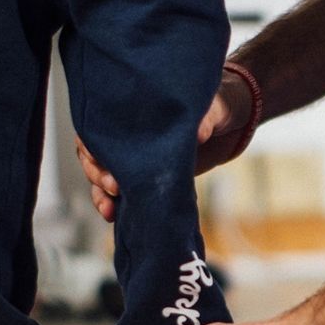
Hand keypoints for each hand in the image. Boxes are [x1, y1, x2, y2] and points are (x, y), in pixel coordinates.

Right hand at [76, 68, 254, 222]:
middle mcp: (128, 135)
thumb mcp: (213, 108)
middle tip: (115, 187)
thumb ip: (204, 119)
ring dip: (100, 195)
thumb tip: (198, 134)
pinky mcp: (146, 177)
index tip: (111, 166)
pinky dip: (113, 205)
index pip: (98, 128)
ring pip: (102, 177)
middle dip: (98, 174)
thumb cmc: (216, 107)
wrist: (230, 126)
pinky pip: (121, 193)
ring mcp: (134, 158)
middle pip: (94, 155)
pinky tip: (113, 217)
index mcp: (134, 111)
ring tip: (109, 211)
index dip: (96, 148)